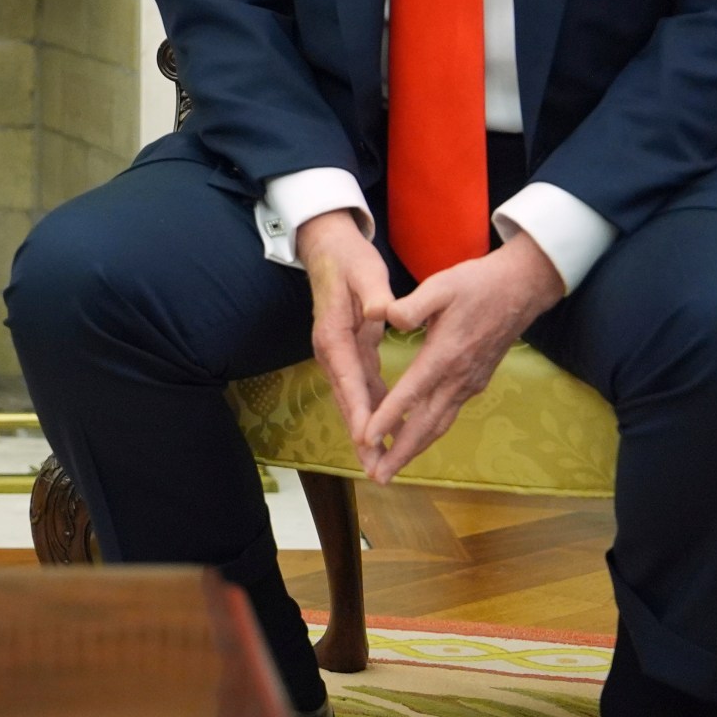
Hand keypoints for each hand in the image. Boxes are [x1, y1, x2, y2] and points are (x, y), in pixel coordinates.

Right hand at [299, 209, 395, 476]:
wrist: (329, 249)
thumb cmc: (349, 259)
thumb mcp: (364, 272)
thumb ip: (373, 294)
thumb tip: (380, 314)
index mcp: (334, 334)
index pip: (348, 378)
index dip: (359, 410)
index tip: (368, 437)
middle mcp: (331, 351)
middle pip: (348, 400)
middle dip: (361, 435)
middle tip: (376, 467)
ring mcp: (338, 355)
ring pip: (354, 400)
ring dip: (367, 431)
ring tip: (382, 462)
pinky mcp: (348, 353)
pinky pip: (361, 389)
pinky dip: (373, 411)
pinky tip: (388, 430)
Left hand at [361, 235, 566, 483]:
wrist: (521, 289)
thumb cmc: (477, 284)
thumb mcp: (441, 285)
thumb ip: (411, 305)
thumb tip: (384, 316)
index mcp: (445, 355)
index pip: (411, 393)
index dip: (387, 418)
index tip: (366, 439)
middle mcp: (458, 377)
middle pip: (426, 424)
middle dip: (400, 453)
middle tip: (376, 477)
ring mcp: (469, 384)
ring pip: (439, 425)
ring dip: (414, 450)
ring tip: (390, 469)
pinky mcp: (474, 383)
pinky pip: (447, 416)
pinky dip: (428, 433)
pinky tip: (413, 440)